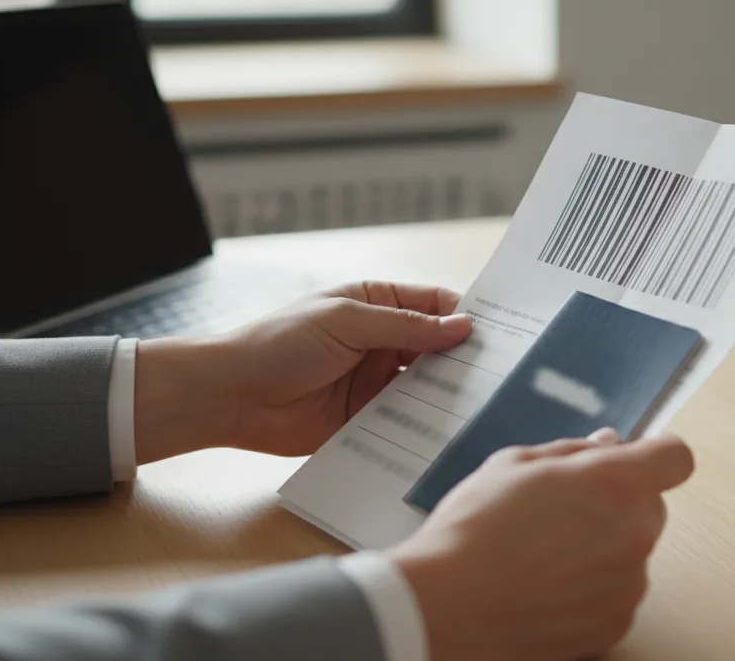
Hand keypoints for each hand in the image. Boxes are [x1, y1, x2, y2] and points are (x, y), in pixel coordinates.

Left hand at [132, 281, 470, 462]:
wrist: (232, 396)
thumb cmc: (279, 343)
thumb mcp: (346, 322)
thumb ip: (405, 326)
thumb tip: (462, 327)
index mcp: (376, 303)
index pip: (435, 305)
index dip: (465, 317)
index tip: (500, 334)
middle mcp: (381, 341)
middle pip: (437, 348)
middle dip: (465, 358)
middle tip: (502, 373)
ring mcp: (376, 381)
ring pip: (426, 386)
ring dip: (448, 393)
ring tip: (481, 403)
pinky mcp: (368, 418)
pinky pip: (406, 420)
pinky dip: (425, 424)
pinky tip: (448, 430)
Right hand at [391, 429, 694, 660]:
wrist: (447, 609)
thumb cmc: (473, 532)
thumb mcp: (514, 464)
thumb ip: (573, 452)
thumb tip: (608, 446)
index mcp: (614, 484)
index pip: (675, 458)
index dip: (655, 456)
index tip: (633, 461)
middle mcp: (634, 534)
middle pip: (651, 506)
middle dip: (618, 502)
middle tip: (563, 509)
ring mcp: (628, 586)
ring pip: (632, 552)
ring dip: (604, 547)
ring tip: (544, 554)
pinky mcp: (615, 625)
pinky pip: (617, 594)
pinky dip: (593, 589)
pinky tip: (546, 587)